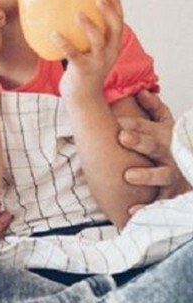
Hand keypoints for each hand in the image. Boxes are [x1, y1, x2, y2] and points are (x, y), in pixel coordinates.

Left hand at [56, 0, 123, 100]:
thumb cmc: (82, 71)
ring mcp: (98, 62)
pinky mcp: (83, 71)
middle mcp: (109, 52)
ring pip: (98, 41)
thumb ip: (84, 37)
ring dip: (89, 26)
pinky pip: (74, 55)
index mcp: (112, 45)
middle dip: (109, 11)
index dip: (116, 5)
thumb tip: (65, 15)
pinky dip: (65, 44)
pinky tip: (54, 34)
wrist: (83, 99)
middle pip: (115, 28)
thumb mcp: (89, 52)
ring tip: (77, 14)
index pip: (119, 22)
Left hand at [120, 90, 190, 210]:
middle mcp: (170, 154)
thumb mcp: (167, 126)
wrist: (191, 169)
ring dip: (147, 175)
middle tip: (122, 137)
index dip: (134, 125)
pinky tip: (131, 211)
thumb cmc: (172, 147)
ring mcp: (173, 175)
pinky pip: (160, 203)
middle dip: (140, 141)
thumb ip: (155, 109)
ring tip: (129, 175)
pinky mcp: (173, 195)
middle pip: (155, 146)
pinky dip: (146, 208)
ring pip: (162, 175)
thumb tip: (141, 91)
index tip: (117, 122)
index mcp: (164, 136)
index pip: (148, 127)